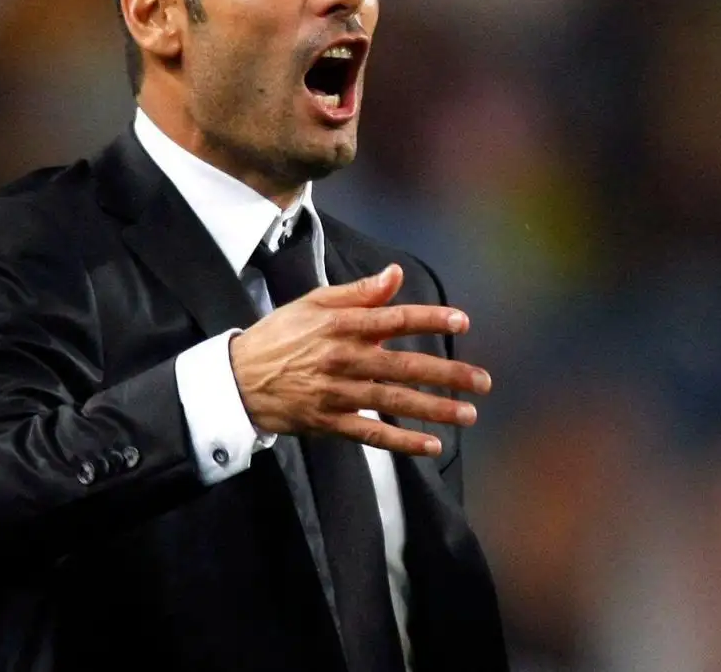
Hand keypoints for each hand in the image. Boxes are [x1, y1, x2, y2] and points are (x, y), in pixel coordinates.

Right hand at [228, 264, 490, 455]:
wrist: (236, 379)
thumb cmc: (280, 335)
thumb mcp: (314, 303)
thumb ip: (359, 292)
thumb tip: (395, 274)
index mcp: (341, 325)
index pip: (395, 320)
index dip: (430, 320)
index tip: (463, 323)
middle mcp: (343, 358)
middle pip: (404, 365)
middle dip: (447, 374)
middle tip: (483, 381)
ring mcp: (337, 393)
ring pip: (394, 402)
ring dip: (434, 409)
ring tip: (469, 414)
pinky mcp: (329, 422)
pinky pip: (371, 434)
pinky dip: (402, 442)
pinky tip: (431, 446)